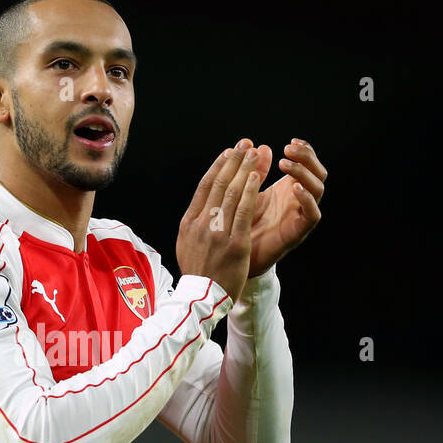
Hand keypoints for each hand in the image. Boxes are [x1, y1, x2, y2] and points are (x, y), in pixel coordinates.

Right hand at [176, 144, 262, 301]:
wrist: (202, 299)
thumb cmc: (198, 272)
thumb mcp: (186, 244)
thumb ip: (194, 223)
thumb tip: (201, 204)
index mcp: (189, 222)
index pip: (204, 187)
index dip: (217, 166)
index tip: (228, 152)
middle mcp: (201, 224)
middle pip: (218, 185)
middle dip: (233, 161)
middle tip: (244, 144)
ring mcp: (217, 233)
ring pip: (231, 194)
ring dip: (244, 170)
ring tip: (254, 153)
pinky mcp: (234, 244)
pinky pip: (243, 212)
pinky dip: (250, 192)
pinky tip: (257, 177)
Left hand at [233, 137, 326, 277]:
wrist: (234, 257)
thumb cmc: (240, 224)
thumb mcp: (246, 192)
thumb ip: (254, 171)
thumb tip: (259, 146)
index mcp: (289, 188)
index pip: (308, 163)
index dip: (304, 150)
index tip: (290, 142)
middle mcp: (298, 200)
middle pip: (318, 172)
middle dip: (307, 157)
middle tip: (288, 149)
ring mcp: (300, 215)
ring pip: (318, 189)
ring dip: (304, 173)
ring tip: (285, 165)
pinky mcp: (297, 232)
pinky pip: (312, 214)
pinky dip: (307, 199)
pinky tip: (294, 187)